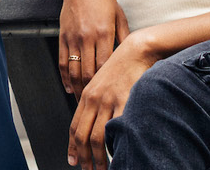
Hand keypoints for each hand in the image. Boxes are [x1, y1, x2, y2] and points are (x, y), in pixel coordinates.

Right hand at [58, 0, 129, 95]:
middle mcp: (87, 37)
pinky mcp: (63, 37)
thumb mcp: (120, 16)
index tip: (113, 97)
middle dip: (92, 92)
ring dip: (78, 89)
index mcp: (104, 33)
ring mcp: (73, 38)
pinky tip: (70, 88)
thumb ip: (125, 38)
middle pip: (88, 72)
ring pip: (74, 70)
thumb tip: (133, 58)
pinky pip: (62, 61)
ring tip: (84, 103)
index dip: (108, 84)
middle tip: (98, 108)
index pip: (106, 65)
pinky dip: (65, 77)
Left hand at [67, 35, 155, 168]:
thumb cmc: (122, 68)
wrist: (136, 51)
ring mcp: (109, 102)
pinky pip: (117, 129)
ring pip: (98, 137)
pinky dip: (115, 145)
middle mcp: (94, 100)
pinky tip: (117, 155)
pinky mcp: (125, 102)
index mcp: (87, 96)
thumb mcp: (102, 83)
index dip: (73, 145)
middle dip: (83, 157)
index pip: (75, 126)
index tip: (73, 160)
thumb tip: (94, 122)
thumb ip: (96, 102)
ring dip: (98, 158)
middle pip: (83, 135)